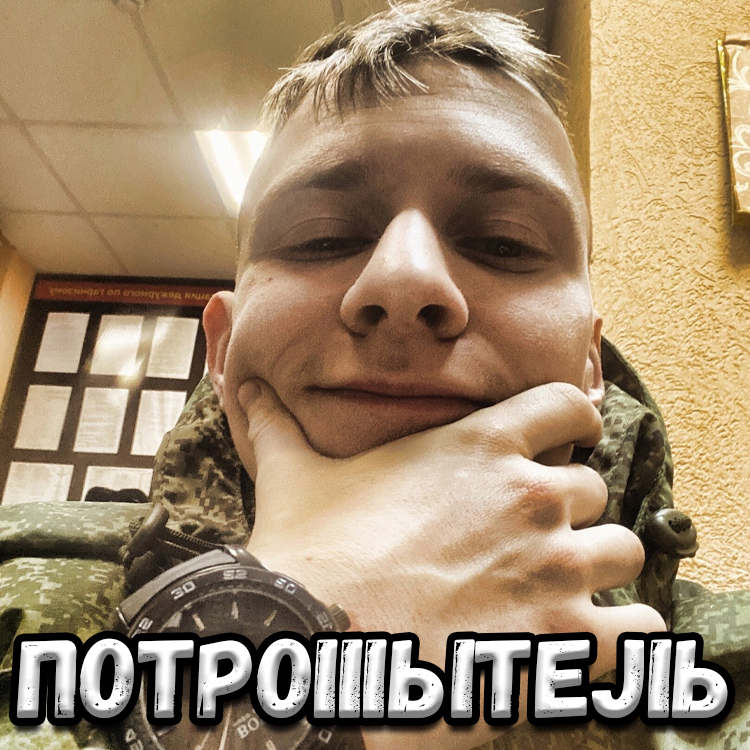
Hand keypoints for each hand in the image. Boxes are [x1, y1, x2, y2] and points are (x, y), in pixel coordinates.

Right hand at [239, 379, 664, 748]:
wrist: (311, 645)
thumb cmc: (309, 556)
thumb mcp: (293, 476)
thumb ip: (279, 427)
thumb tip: (248, 392)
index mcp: (479, 447)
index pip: (565, 405)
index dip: (570, 422)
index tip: (566, 441)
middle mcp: (529, 496)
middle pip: (591, 486)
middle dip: (568, 510)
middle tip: (533, 538)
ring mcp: (554, 566)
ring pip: (620, 549)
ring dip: (596, 568)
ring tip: (560, 590)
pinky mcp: (566, 638)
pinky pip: (639, 629)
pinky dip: (625, 636)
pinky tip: (590, 643)